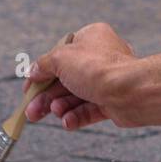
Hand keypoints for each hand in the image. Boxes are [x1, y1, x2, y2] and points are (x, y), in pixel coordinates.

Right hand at [24, 22, 160, 129]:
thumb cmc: (98, 68)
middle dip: (47, 96)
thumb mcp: (61, 59)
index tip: (29, 88)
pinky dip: (76, 117)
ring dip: (61, 107)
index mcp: (90, 38)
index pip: (60, 55)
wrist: (131, 92)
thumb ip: (44, 65)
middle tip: (32, 111)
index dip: (42, 73)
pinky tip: (67, 122)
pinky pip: (89, 110)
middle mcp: (100, 58)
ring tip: (52, 114)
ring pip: (76, 96)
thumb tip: (33, 71)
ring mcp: (107, 81)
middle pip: (66, 79)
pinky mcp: (113, 102)